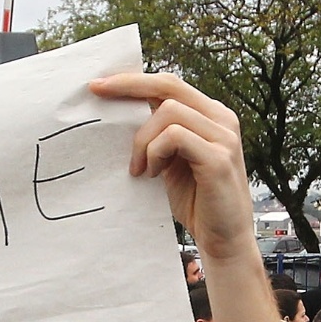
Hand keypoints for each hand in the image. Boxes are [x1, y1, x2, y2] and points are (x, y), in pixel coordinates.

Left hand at [86, 72, 254, 263]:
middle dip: (129, 87)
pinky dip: (155, 153)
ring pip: (168, 112)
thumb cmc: (195, 202)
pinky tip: (153, 174)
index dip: (134, 81)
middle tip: (97, 95)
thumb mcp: (170, 162)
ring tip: (141, 169)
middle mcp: (221, 119)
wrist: (223, 240)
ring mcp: (223, 136)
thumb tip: (118, 116)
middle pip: (169, 86)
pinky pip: (174, 136)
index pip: (169, 84)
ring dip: (143, 140)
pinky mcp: (218, 158)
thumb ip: (157, 137)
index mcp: (210, 116)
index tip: (99, 85)